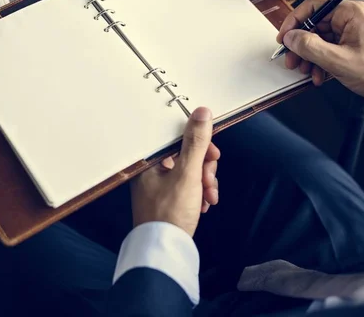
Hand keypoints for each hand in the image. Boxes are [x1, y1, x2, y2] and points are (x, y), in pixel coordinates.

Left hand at [131, 107, 218, 236]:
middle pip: (187, 157)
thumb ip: (196, 142)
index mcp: (150, 162)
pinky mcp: (168, 201)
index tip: (212, 154)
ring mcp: (159, 188)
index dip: (200, 146)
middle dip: (205, 170)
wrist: (166, 251)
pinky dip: (200, 194)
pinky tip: (204, 205)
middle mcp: (152, 172)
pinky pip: (189, 188)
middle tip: (208, 182)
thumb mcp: (188, 174)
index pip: (179, 140)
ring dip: (205, 183)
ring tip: (208, 198)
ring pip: (191, 173)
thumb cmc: (170, 214)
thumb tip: (201, 112)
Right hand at [276, 0, 363, 102]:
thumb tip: (290, 38)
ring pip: (321, 40)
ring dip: (310, 57)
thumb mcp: (337, 60)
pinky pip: (330, 49)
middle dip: (301, 46)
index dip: (294, 22)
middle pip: (315, 26)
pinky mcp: (354, 45)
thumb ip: (309, 47)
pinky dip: (321, 62)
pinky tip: (319, 76)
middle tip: (291, 61)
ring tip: (306, 72)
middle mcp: (352, 18)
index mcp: (351, 12)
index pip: (314, 7)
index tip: (284, 38)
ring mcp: (353, 32)